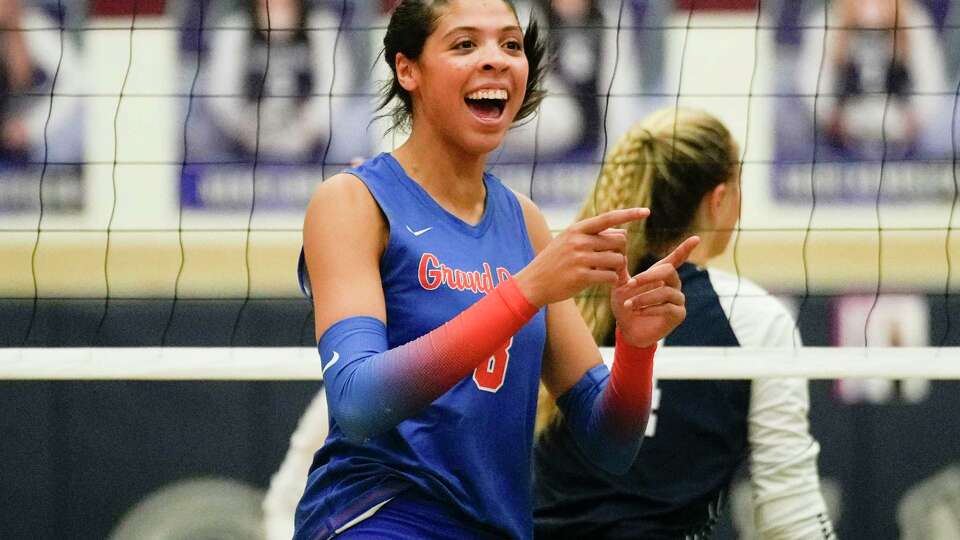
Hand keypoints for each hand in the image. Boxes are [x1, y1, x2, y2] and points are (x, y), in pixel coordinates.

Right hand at [515, 208, 648, 306]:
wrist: (533, 283)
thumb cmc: (555, 262)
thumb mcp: (569, 243)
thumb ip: (593, 236)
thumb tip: (623, 232)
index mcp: (577, 229)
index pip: (608, 218)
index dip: (629, 214)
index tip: (646, 211)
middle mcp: (579, 241)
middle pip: (619, 241)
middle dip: (621, 252)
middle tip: (614, 261)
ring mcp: (580, 259)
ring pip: (618, 260)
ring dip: (617, 268)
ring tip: (606, 272)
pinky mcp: (581, 277)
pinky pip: (610, 276)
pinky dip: (612, 280)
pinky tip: (603, 281)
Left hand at [612, 236, 699, 346]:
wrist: (626, 330)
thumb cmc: (624, 305)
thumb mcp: (619, 285)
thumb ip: (620, 268)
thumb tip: (619, 245)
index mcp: (661, 275)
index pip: (676, 259)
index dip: (686, 249)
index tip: (696, 238)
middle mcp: (673, 285)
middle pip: (669, 271)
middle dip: (648, 276)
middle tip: (631, 283)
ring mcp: (678, 299)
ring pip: (666, 292)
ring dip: (644, 297)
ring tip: (628, 304)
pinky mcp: (678, 314)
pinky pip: (667, 307)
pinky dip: (650, 309)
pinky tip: (638, 312)